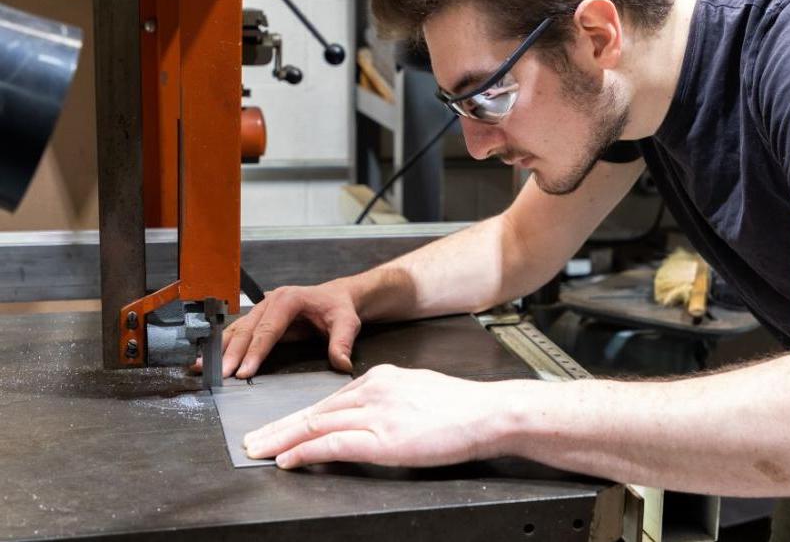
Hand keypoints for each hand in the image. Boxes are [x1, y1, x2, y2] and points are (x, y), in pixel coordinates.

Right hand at [197, 278, 362, 378]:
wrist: (336, 297)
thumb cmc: (339, 308)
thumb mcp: (347, 322)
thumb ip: (342, 342)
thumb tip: (342, 363)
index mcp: (289, 299)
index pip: (268, 329)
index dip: (255, 351)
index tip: (243, 371)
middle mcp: (271, 301)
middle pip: (247, 330)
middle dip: (232, 353)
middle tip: (220, 374)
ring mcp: (262, 308)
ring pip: (237, 329)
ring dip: (221, 349)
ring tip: (202, 366)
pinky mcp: (258, 318)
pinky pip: (238, 332)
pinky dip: (223, 345)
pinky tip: (208, 358)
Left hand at [241, 364, 515, 468]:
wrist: (488, 412)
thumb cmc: (463, 408)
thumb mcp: (420, 391)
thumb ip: (392, 400)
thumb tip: (375, 416)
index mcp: (382, 378)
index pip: (330, 400)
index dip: (300, 416)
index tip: (280, 427)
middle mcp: (374, 390)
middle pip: (315, 410)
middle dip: (280, 427)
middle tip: (252, 439)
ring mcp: (377, 413)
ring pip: (317, 425)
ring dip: (283, 440)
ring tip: (259, 450)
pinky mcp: (383, 437)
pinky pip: (334, 444)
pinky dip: (306, 452)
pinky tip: (288, 459)